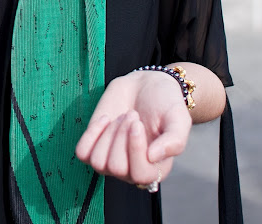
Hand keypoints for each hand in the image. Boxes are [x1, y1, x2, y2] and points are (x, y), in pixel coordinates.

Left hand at [75, 70, 190, 186]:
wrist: (147, 85)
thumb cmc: (166, 104)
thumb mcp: (178, 119)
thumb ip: (175, 141)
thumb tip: (152, 157)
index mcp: (155, 169)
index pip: (140, 175)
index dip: (135, 150)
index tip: (137, 123)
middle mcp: (131, 169)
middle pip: (116, 167)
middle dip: (121, 135)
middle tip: (132, 115)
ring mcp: (111, 157)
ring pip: (98, 161)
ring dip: (108, 133)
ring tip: (122, 117)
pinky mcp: (95, 144)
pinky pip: (82, 153)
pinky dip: (91, 134)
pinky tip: (106, 119)